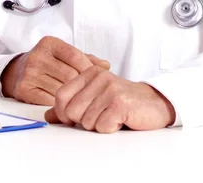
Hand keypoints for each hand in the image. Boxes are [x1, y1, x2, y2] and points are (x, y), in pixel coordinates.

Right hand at [1, 36, 109, 104]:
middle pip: (70, 75)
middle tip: (90, 94)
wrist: (15, 72)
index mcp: (49, 44)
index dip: (88, 69)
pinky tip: (65, 105)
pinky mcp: (24, 89)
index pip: (75, 56)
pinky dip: (60, 105)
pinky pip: (49, 101)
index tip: (97, 79)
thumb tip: (106, 66)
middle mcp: (37, 56)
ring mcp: (29, 73)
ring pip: (61, 90)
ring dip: (72, 98)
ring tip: (79, 101)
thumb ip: (85, 59)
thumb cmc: (46, 63)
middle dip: (82, 86)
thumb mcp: (62, 55)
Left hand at [44, 66, 175, 132]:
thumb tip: (48, 117)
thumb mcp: (93, 98)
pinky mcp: (120, 103)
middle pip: (72, 111)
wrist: (154, 103)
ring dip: (98, 126)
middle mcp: (97, 77)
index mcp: (88, 73)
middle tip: (99, 117)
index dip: (62, 113)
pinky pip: (102, 126)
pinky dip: (109, 129)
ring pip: (86, 121)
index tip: (72, 119)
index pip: (61, 96)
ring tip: (111, 117)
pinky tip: (119, 121)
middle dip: (83, 121)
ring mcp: (109, 89)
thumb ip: (70, 105)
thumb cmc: (120, 102)